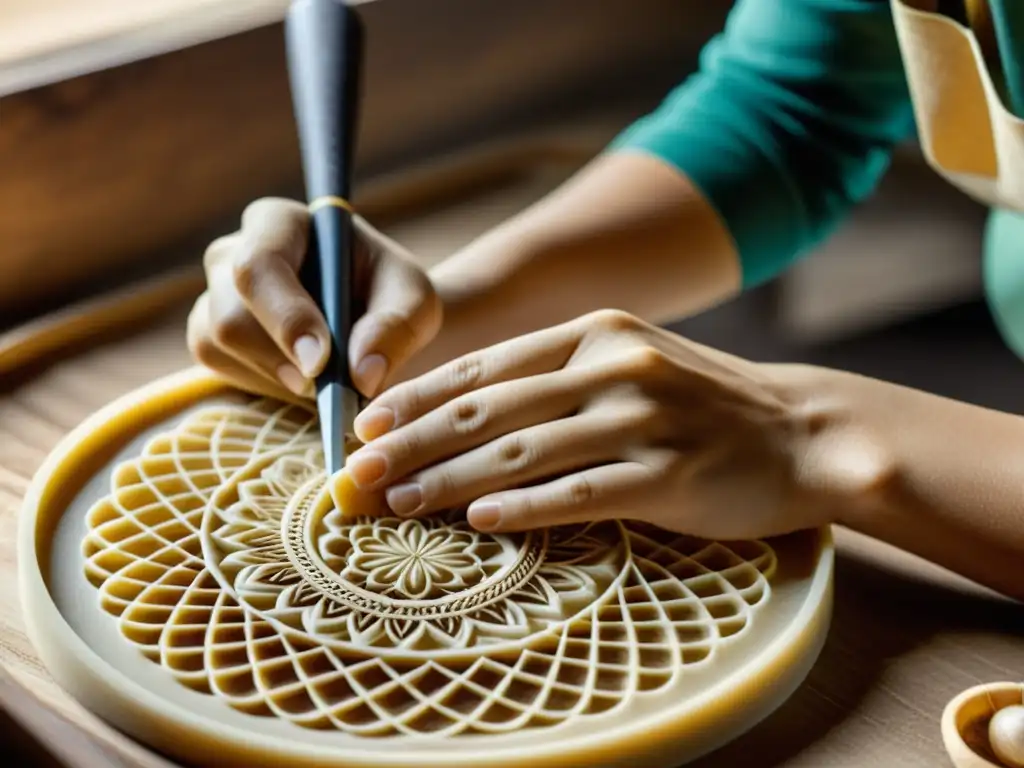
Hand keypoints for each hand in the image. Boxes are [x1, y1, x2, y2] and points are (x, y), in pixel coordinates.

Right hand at [187, 197, 441, 399]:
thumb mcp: (416, 305)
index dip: (285, 317)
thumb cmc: (394, 300)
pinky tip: (303, 388)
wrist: (379, 323)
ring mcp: (215, 294)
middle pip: (229, 314)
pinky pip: (217, 368)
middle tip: (328, 391)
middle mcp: (234, 252)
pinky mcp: (210, 334)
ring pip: (216, 344)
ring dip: (276, 379)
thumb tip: (361, 373)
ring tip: (326, 385)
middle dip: (279, 360)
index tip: (322, 362)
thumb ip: (396, 330)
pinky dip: (263, 388)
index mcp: (281, 223)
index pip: (260, 264)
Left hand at [344, 310, 879, 539]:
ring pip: (522, 451)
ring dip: (449, 480)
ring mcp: (643, 419)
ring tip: (397, 503)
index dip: (419, 397)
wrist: (803, 432)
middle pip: (489, 408)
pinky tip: (477, 521)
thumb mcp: (631, 363)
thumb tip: (466, 414)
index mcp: (596, 332)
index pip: (487, 367)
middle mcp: (614, 365)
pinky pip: (580, 494)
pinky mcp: (669, 474)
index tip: (367, 425)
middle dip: (413, 442)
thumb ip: (557, 377)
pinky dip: (523, 507)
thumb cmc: (702, 405)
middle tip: (356, 473)